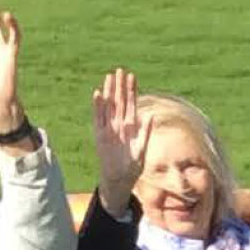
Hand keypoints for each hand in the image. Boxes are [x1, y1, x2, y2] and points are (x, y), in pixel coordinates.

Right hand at [88, 68, 144, 213]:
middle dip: (120, 86)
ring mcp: (108, 128)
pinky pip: (98, 117)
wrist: (119, 180)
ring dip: (109, 92)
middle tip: (120, 70)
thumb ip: (145, 133)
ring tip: (109, 78)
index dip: (132, 90)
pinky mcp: (99, 134)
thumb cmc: (132, 167)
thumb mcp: (142, 150)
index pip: (131, 104)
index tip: (133, 76)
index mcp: (131, 127)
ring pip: (108, 106)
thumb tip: (151, 116)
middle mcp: (119, 125)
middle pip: (119, 101)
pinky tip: (98, 94)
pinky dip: (98, 106)